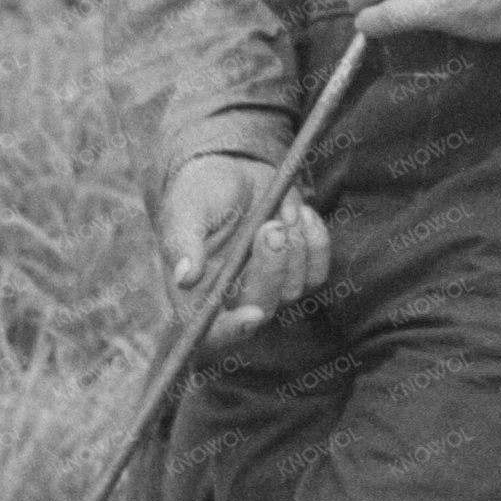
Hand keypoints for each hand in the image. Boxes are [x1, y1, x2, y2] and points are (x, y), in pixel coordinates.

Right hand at [157, 153, 327, 350]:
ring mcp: (269, 286)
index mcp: (198, 293)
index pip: (214, 332)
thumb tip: (185, 277)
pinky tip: (301, 214)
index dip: (234, 331)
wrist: (232, 169)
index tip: (253, 315)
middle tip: (271, 228)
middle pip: (263, 307)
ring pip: (294, 289)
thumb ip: (182, 243)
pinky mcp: (296, 269)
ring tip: (281, 212)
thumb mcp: (184, 210)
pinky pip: (318, 272)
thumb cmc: (199, 192)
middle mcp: (233, 298)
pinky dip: (316, 242)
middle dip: (272, 270)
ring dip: (295, 249)